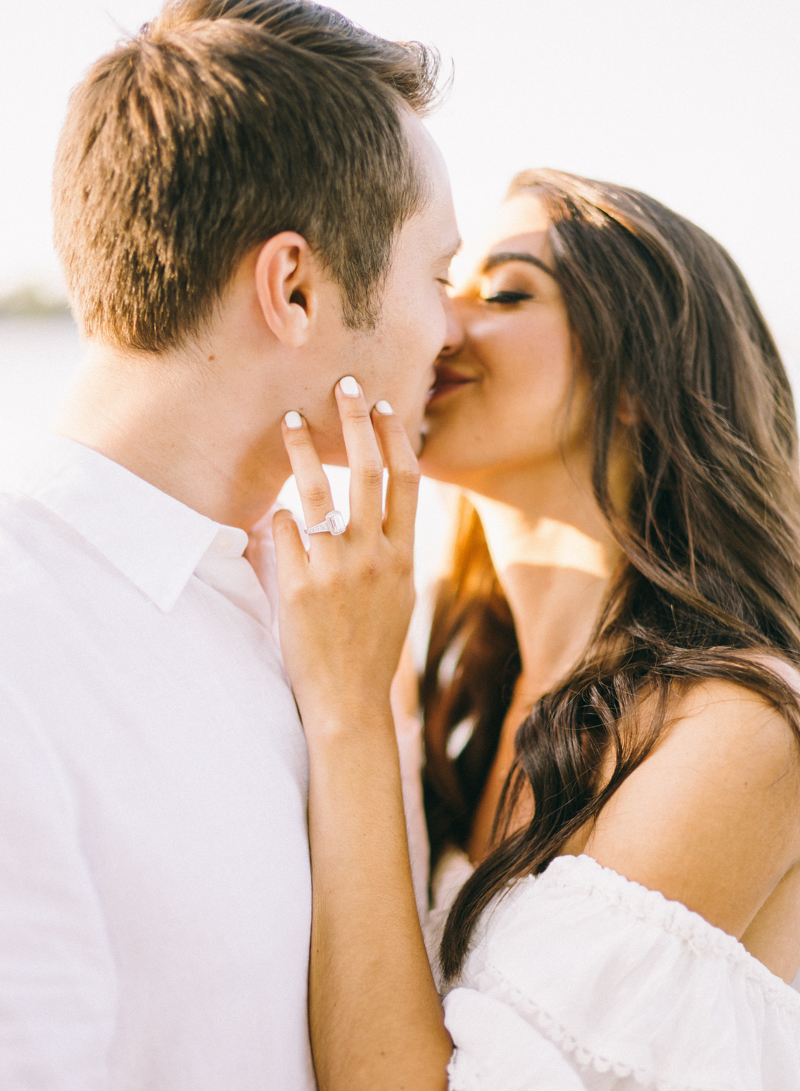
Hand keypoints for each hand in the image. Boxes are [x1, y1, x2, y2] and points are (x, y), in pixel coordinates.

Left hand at [273, 377, 419, 727]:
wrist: (350, 700)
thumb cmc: (373, 646)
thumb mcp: (399, 594)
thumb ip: (390, 548)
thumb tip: (376, 506)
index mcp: (403, 556)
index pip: (405, 480)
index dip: (394, 436)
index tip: (382, 405)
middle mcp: (374, 556)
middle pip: (366, 470)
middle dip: (354, 420)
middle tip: (342, 384)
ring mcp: (335, 570)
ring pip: (317, 492)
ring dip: (302, 449)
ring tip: (288, 419)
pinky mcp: (298, 587)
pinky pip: (285, 532)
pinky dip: (281, 519)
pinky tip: (277, 517)